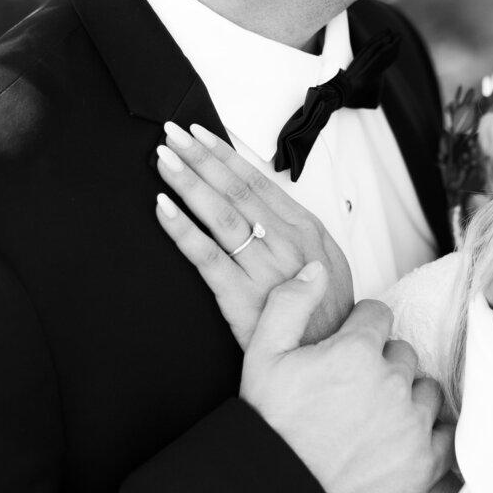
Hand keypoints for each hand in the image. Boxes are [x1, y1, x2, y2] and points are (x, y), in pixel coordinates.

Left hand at [153, 122, 352, 347]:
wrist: (329, 357)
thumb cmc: (326, 312)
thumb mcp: (325, 261)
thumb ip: (295, 229)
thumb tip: (263, 198)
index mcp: (305, 229)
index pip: (257, 181)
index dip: (225, 155)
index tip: (200, 135)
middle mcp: (285, 242)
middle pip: (234, 191)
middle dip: (200, 159)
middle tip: (172, 136)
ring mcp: (263, 268)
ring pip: (220, 215)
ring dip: (188, 183)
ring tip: (163, 161)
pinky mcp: (241, 296)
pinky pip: (206, 256)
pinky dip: (182, 230)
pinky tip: (163, 209)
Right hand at [242, 265, 456, 492]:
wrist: (278, 492)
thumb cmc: (269, 424)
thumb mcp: (263, 354)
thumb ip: (290, 303)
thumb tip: (317, 268)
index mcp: (356, 350)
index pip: (378, 315)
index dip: (359, 330)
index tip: (345, 351)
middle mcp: (391, 382)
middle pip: (402, 352)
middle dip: (382, 363)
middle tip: (353, 390)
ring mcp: (412, 423)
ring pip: (425, 389)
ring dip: (406, 397)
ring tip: (374, 418)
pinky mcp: (425, 461)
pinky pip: (445, 431)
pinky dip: (428, 433)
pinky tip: (401, 439)